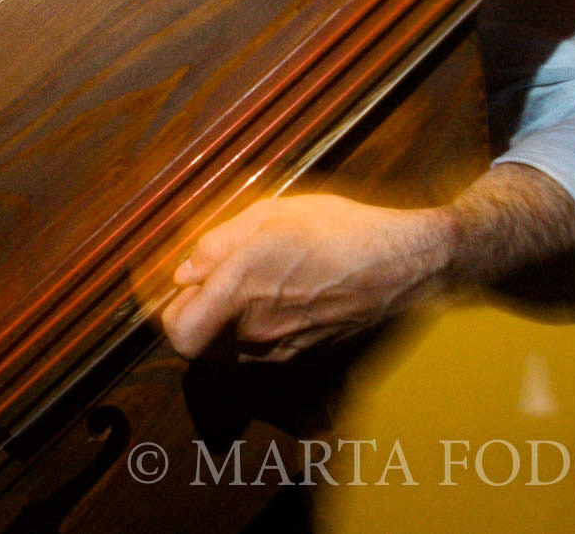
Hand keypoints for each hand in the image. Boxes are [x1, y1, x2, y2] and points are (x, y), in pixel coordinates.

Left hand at [158, 194, 452, 361]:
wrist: (402, 266)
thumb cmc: (337, 230)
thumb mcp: (270, 215)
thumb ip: (218, 243)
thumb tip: (185, 271)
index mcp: (241, 289)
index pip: (179, 332)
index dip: (171, 310)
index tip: (185, 284)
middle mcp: (257, 329)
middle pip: (196, 348)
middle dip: (192, 319)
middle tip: (210, 285)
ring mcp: (281, 350)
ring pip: (225, 355)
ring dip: (219, 329)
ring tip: (243, 290)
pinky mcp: (303, 358)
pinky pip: (257, 356)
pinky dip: (250, 336)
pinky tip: (273, 301)